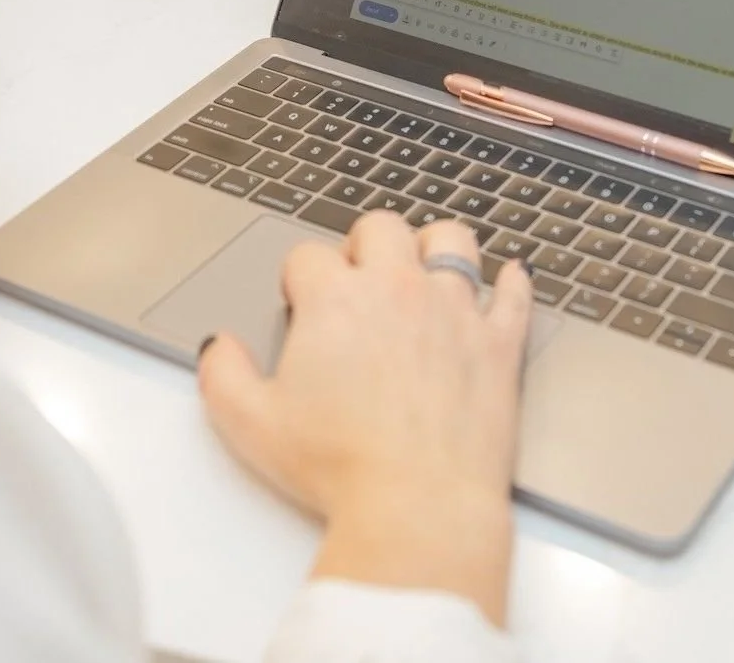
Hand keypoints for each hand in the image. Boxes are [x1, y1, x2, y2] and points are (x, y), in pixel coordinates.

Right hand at [198, 213, 531, 626]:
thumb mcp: (252, 425)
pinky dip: (512, 284)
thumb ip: (224, 375)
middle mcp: (399, 291)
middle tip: (358, 277)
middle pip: (381, 227)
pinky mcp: (499, 345)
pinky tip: (508, 280)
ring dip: (435, 247)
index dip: (299, 277)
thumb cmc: (340, 468)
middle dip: (363, 245)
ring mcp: (455, 312)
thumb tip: (219, 347)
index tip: (301, 301)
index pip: (309, 256)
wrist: (417, 506)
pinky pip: (514, 295)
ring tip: (424, 268)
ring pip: (452, 241)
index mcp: (336, 300)